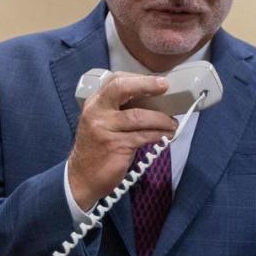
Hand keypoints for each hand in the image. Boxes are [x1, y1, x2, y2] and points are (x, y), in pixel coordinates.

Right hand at [67, 72, 176, 209]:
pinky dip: (159, 135)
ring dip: (162, 119)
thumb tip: (153, 101)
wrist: (82, 177)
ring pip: (139, 116)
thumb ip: (119, 110)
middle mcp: (97, 112)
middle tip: (165, 87)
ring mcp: (105, 129)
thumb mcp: (102, 123)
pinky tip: (166, 136)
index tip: (159, 81)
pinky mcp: (116, 146)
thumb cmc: (98, 147)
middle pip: (121, 89)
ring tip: (172, 123)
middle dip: (146, 85)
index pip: (115, 81)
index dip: (138, 78)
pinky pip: (144, 136)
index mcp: (95, 103)